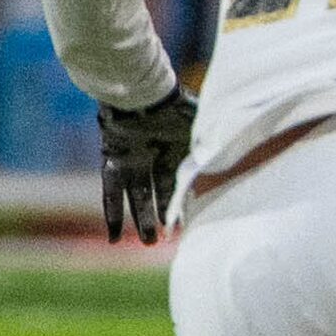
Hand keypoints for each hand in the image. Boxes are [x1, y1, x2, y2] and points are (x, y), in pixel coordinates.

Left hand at [99, 86, 195, 243]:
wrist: (143, 92)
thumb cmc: (176, 107)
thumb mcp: (202, 130)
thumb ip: (210, 151)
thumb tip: (224, 170)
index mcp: (176, 148)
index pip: (180, 183)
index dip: (182, 204)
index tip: (186, 224)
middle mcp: (154, 156)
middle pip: (158, 193)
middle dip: (161, 216)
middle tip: (166, 240)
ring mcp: (133, 159)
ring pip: (137, 197)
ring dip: (141, 220)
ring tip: (148, 243)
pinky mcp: (113, 160)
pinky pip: (110, 192)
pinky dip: (112, 214)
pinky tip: (112, 237)